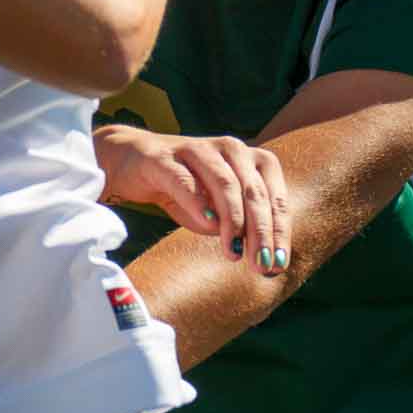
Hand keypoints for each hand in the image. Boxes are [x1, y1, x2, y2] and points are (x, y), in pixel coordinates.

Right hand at [94, 123, 289, 271]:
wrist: (133, 163)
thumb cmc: (185, 190)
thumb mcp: (218, 212)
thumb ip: (241, 231)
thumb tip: (267, 263)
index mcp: (249, 159)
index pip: (274, 195)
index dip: (279, 230)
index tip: (278, 263)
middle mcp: (229, 148)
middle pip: (253, 190)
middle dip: (261, 231)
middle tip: (261, 264)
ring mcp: (197, 149)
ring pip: (225, 182)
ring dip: (234, 220)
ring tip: (233, 251)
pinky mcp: (165, 157)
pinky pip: (185, 180)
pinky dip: (199, 203)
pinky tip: (207, 224)